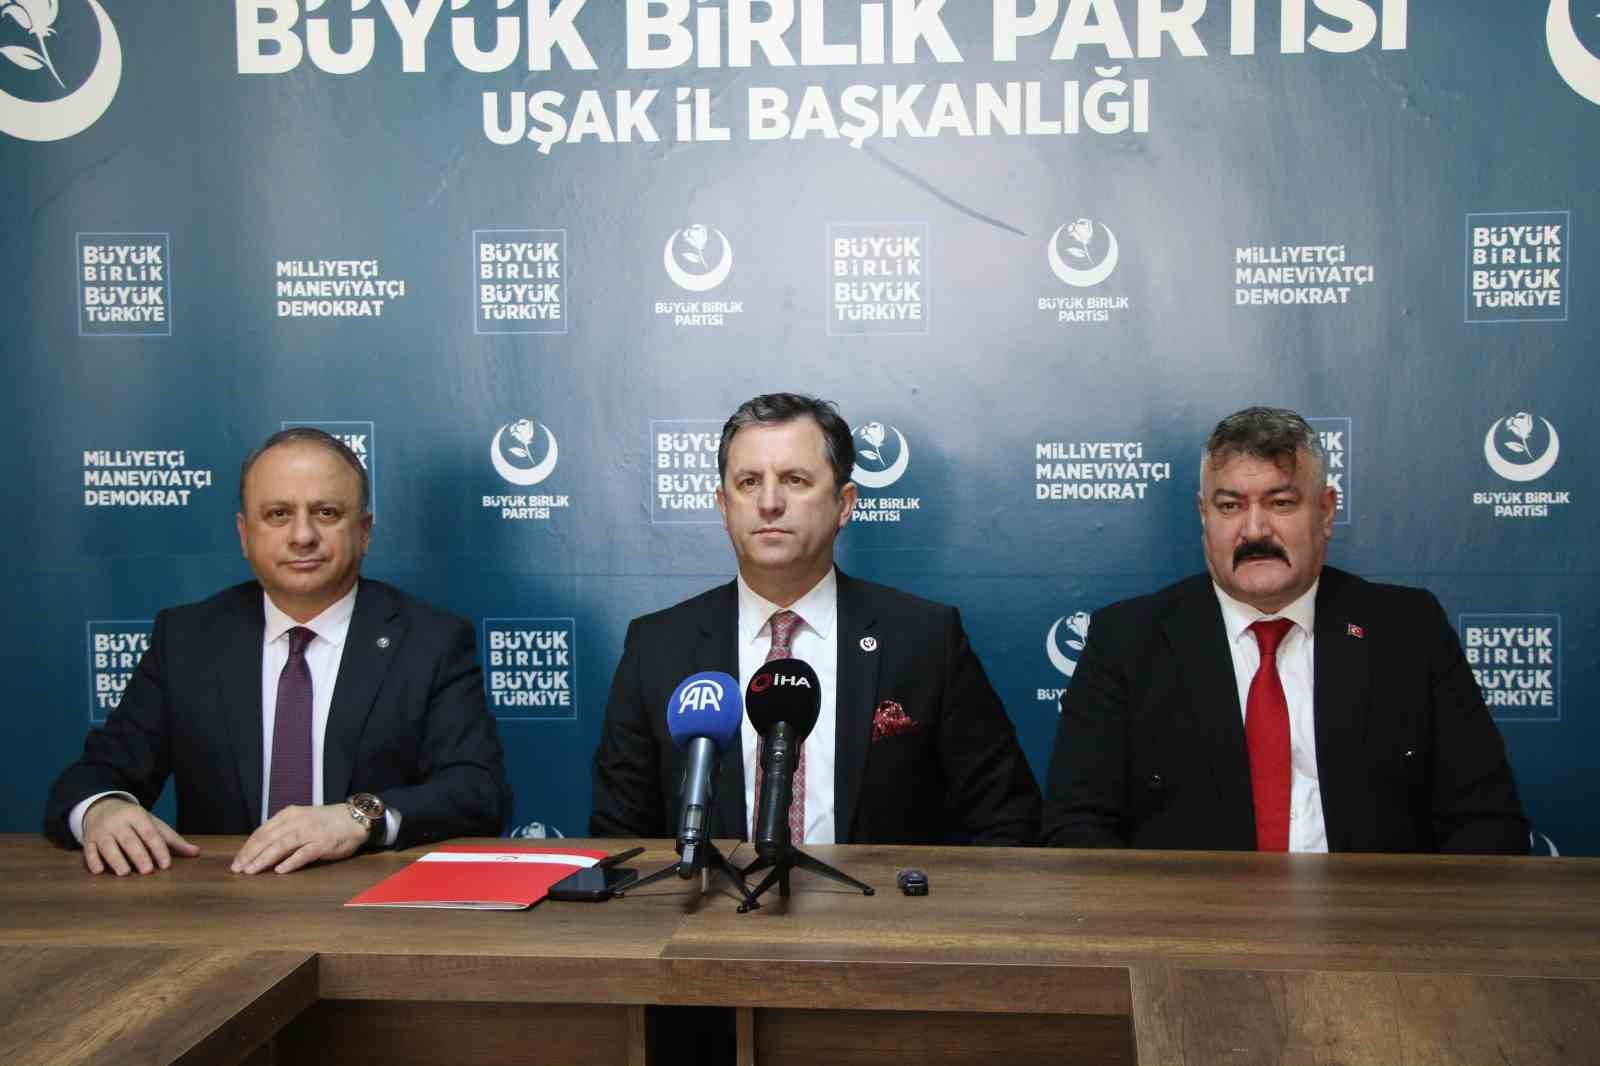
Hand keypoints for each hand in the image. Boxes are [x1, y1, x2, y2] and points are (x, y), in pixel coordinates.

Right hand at [81, 797, 198, 875]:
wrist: (101, 807)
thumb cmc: (134, 821)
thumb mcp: (153, 824)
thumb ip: (172, 840)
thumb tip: (196, 853)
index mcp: (137, 815)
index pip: (149, 833)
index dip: (158, 848)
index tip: (165, 864)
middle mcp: (118, 823)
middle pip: (129, 840)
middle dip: (139, 855)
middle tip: (148, 870)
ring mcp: (101, 831)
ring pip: (108, 845)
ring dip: (116, 859)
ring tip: (125, 873)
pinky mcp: (88, 840)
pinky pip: (89, 851)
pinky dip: (93, 860)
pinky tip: (99, 871)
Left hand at [232, 803, 368, 874]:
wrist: (354, 818)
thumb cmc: (324, 822)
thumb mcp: (300, 820)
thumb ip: (282, 831)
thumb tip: (259, 848)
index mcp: (288, 815)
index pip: (262, 831)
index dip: (247, 847)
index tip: (237, 860)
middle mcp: (297, 821)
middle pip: (268, 839)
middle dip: (250, 855)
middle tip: (238, 869)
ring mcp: (310, 832)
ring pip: (281, 846)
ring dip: (264, 859)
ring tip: (251, 871)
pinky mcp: (322, 844)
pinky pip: (303, 854)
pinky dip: (290, 862)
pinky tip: (279, 871)